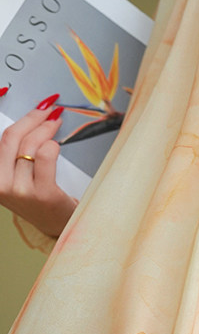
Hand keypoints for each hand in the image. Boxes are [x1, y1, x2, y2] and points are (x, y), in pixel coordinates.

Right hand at [0, 95, 78, 237]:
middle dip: (34, 118)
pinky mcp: (42, 194)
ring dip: (47, 129)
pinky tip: (57, 145)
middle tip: (49, 111)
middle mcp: (1, 185)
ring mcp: (20, 190)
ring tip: (56, 125)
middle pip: (13, 137)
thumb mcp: (17, 177)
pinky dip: (53, 145)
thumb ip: (15, 154)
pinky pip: (46, 156)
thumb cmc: (39, 198)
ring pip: (31, 145)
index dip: (22, 119)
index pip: (2, 139)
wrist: (57, 225)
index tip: (36, 108)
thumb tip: (29, 122)